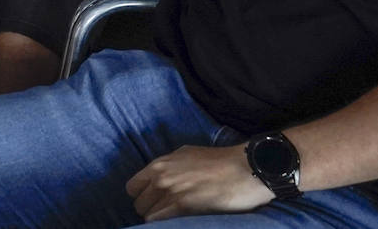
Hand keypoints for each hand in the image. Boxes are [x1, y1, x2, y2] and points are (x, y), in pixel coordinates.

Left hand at [127, 145, 271, 220]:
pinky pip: (159, 222)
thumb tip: (160, 178)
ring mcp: (170, 192)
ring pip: (147, 215)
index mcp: (159, 164)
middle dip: (150, 210)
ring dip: (159, 219)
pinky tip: (178, 222)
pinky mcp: (183, 206)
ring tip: (175, 217)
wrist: (245, 168)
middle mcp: (160, 177)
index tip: (153, 202)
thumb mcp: (186, 156)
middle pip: (138, 204)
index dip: (142, 197)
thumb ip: (169, 167)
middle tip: (166, 213)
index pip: (132, 187)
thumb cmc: (220, 162)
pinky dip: (165, 224)